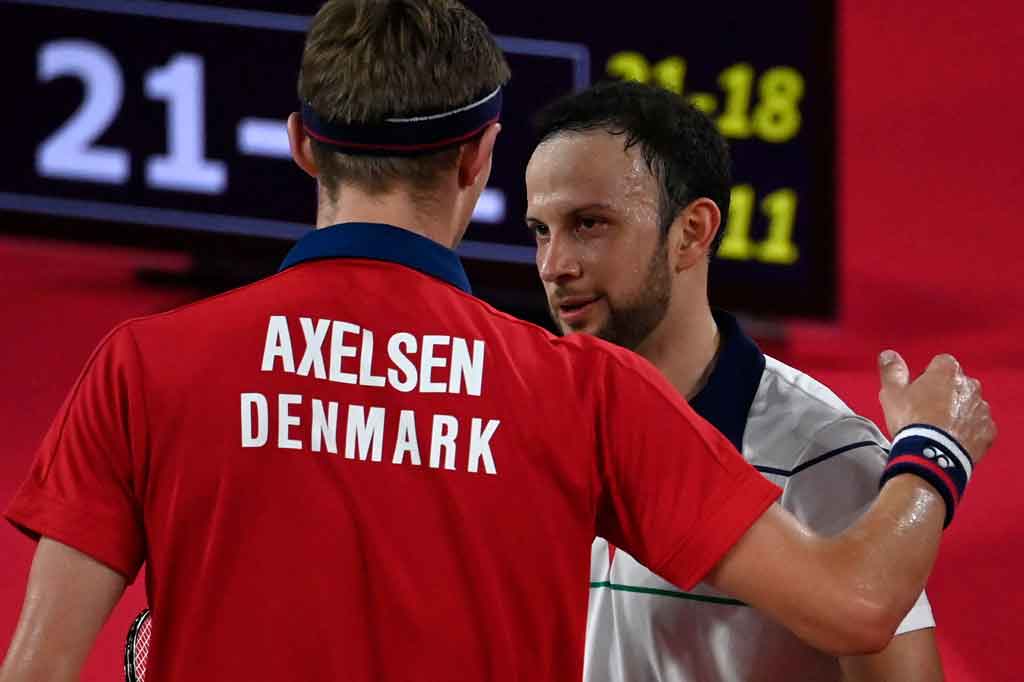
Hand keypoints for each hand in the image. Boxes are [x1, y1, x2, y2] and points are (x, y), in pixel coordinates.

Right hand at [878, 351, 996, 463]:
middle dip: (945, 393)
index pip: (940, 363)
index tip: (917, 391)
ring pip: (968, 404)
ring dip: (957, 411)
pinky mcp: (987, 430)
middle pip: (956, 383)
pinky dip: (967, 430)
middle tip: (926, 411)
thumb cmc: (911, 420)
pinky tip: (951, 439)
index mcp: (947, 371)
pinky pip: (978, 425)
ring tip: (938, 428)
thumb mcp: (891, 393)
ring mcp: (981, 408)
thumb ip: (892, 370)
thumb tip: (889, 355)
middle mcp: (970, 385)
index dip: (927, 376)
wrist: (932, 455)